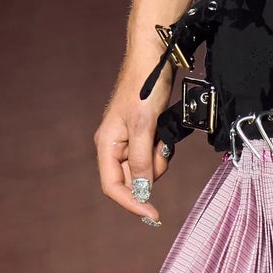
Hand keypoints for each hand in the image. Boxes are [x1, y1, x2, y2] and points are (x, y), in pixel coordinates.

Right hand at [94, 58, 172, 226]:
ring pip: (146, 166)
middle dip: (152, 170)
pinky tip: (165, 131)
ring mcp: (128, 139)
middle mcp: (114, 145)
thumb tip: (142, 190)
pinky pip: (153, 152)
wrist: (153, 58)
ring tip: (163, 134)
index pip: (113, 186)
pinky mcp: (142, 132)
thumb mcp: (145, 126)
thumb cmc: (145, 87)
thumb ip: (142, 159)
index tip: (152, 214)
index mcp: (107, 144)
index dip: (131, 202)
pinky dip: (162, 147)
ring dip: (159, 157)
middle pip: (133, 178)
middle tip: (162, 148)